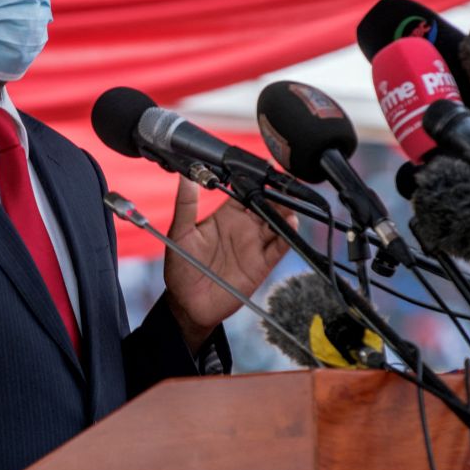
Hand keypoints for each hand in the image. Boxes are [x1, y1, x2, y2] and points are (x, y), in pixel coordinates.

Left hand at [163, 177, 293, 353]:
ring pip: (277, 224)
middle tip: (284, 185)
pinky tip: (290, 226)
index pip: (245, 192)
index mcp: (225, 216)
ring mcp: (254, 246)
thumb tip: (187, 176)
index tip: (265, 166)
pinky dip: (287, 237)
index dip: (256, 180)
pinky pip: (278, 248)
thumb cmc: (181, 267)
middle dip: (278, 195)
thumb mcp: (180, 232)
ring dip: (286, 213)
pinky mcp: (261, 265)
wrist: (188, 303)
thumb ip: (186, 204)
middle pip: (267, 206)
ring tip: (288, 204)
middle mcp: (243, 228)